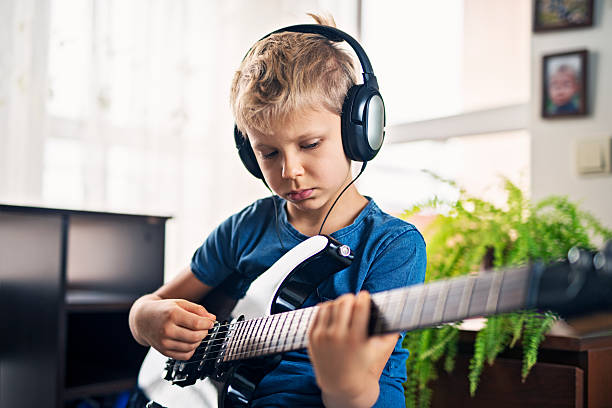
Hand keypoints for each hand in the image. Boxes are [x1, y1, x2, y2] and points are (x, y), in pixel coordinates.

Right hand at [130, 296, 215, 359]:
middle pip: (195, 336)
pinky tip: (190, 342)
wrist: (142, 318)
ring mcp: (164, 342)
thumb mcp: (180, 303)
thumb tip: (212, 318)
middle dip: (204, 333)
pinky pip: (184, 356)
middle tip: (205, 328)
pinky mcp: (163, 351)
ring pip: (191, 347)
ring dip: (199, 341)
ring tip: (197, 334)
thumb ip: (198, 309)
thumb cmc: (163, 309)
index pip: (196, 323)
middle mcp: (166, 329)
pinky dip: (191, 350)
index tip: (211, 322)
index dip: (208, 324)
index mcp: (172, 314)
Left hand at [307, 291, 397, 406]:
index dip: (363, 297)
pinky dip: (326, 309)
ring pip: (330, 305)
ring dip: (338, 303)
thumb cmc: (363, 364)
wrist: (341, 383)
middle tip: (354, 300)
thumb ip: (391, 334)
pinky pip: (319, 312)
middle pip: (344, 302)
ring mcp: (323, 336)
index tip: (365, 295)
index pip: (359, 306)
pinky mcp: (312, 337)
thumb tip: (401, 317)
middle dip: (351, 298)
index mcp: (355, 338)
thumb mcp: (380, 351)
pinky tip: (333, 311)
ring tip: (344, 305)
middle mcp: (337, 336)